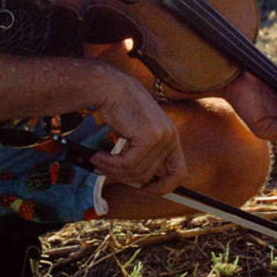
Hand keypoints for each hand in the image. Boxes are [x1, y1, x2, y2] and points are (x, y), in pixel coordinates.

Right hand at [88, 67, 186, 195]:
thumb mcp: (138, 131)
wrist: (111, 87)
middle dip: (124, 177)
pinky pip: (128, 163)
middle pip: (149, 175)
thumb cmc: (121, 108)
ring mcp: (162, 137)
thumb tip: (139, 183)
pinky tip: (98, 156)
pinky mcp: (149, 137)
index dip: (163, 186)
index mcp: (171, 136)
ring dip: (112, 169)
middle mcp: (170, 137)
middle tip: (105, 170)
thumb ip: (143, 153)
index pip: (178, 173)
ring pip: (137, 171)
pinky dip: (110, 163)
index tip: (144, 189)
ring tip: (97, 161)